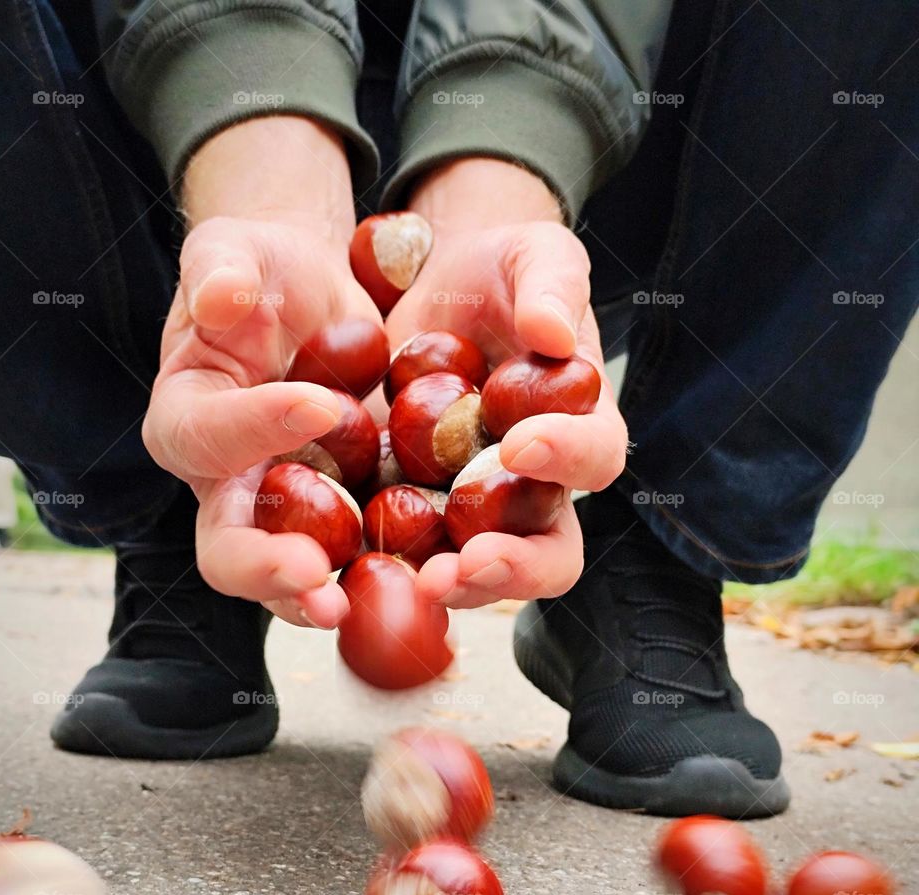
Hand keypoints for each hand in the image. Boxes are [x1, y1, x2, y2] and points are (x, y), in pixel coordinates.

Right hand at [143, 119, 380, 627]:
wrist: (312, 303)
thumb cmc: (262, 271)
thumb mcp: (235, 249)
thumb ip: (220, 267)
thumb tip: (219, 300)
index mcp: (187, 420)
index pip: (208, 438)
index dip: (256, 426)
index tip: (321, 404)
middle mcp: (225, 489)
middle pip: (227, 550)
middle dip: (267, 568)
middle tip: (316, 576)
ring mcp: (285, 518)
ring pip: (291, 581)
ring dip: (328, 599)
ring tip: (373, 604)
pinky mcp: (341, 523)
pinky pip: (357, 563)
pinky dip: (388, 577)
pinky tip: (433, 581)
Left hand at [387, 160, 627, 607]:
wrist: (423, 291)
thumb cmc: (496, 272)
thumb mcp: (532, 255)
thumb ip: (553, 285)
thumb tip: (555, 334)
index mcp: (576, 427)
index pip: (595, 457)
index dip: (566, 457)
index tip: (519, 442)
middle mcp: (533, 488)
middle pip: (549, 553)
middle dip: (515, 566)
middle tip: (470, 561)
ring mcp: (471, 511)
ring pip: (480, 574)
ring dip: (453, 586)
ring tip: (416, 579)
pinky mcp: (410, 514)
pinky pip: (404, 557)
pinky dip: (386, 570)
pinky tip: (353, 566)